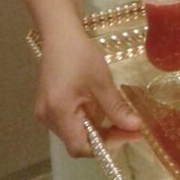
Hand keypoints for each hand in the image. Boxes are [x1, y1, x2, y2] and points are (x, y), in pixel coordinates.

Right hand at [34, 29, 140, 156]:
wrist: (60, 33)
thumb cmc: (80, 53)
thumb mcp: (101, 81)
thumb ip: (116, 107)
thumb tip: (135, 128)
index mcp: (58, 112)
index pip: (80, 147)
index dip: (105, 145)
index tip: (128, 134)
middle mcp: (46, 117)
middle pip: (77, 141)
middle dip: (104, 137)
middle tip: (129, 126)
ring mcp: (44, 111)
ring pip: (74, 132)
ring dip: (97, 129)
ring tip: (118, 116)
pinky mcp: (47, 104)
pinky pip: (69, 121)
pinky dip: (87, 120)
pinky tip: (100, 108)